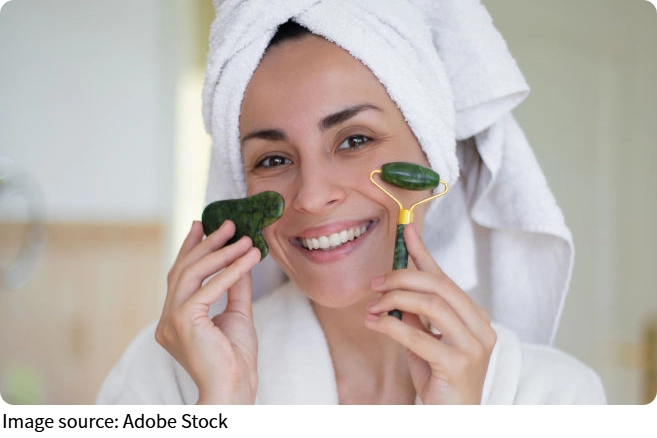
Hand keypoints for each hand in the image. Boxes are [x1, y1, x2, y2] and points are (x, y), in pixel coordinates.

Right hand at [155, 220, 260, 403]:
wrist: (235, 387)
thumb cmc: (236, 358)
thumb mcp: (237, 313)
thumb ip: (235, 286)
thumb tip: (241, 257)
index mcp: (174, 318)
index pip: (181, 275)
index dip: (191, 248)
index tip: (202, 225)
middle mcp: (167, 318)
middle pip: (184, 269)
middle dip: (207, 243)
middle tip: (228, 224)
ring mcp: (171, 319)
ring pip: (193, 273)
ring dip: (222, 252)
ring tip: (244, 238)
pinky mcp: (183, 321)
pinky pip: (209, 287)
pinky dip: (231, 270)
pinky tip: (249, 258)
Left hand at [365, 224, 495, 403]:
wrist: (452, 419)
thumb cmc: (439, 381)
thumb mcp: (425, 340)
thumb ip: (416, 314)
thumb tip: (396, 285)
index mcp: (475, 317)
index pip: (445, 278)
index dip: (424, 253)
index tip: (406, 231)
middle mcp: (481, 327)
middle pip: (439, 286)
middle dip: (402, 278)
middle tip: (375, 283)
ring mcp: (473, 346)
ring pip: (431, 305)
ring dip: (394, 300)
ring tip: (372, 307)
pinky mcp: (458, 365)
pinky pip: (419, 336)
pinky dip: (391, 326)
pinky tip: (374, 324)